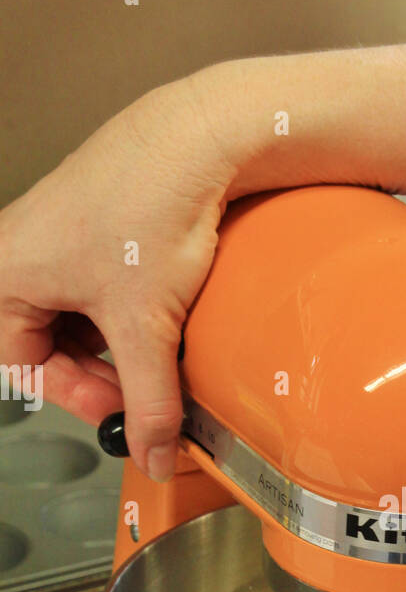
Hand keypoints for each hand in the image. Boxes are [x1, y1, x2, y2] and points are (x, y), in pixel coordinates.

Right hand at [0, 77, 233, 479]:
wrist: (200, 136)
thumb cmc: (150, 204)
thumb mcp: (148, 326)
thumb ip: (149, 403)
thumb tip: (154, 454)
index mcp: (4, 274)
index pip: (22, 366)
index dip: (78, 397)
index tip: (126, 412)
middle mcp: (22, 253)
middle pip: (49, 345)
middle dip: (102, 372)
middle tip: (148, 388)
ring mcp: (59, 237)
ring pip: (81, 319)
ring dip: (122, 344)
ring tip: (162, 345)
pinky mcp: (97, 228)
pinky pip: (103, 289)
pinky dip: (134, 312)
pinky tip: (167, 314)